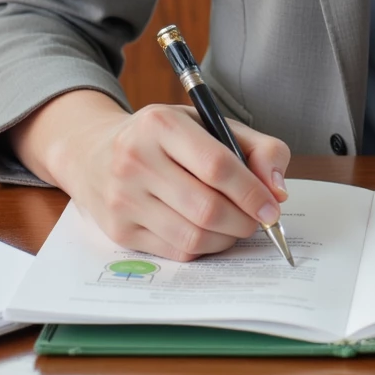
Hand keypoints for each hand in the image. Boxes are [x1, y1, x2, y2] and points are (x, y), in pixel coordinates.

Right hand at [12, 89, 290, 261]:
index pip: (217, 165)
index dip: (252, 191)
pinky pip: (175, 250)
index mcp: (161, 124)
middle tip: (258, 220)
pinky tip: (212, 233)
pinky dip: (204, 248)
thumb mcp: (208, 123)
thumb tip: (279, 191)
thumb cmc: (165, 138)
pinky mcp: (119, 232)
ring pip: (192, 235)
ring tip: (237, 225)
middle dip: (244, 220)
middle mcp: (135, 160)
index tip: (273, 207)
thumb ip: (256, 147)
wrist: (95, 153)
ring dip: (227, 238)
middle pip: (206, 207)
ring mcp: (123, 199)